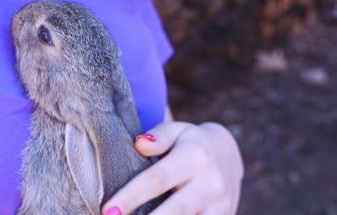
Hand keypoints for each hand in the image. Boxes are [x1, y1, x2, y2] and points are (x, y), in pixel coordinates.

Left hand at [101, 121, 243, 214]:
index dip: (131, 196)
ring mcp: (220, 205)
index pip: (158, 179)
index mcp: (194, 157)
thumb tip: (139, 144)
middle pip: (175, 210)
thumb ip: (158, 137)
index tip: (108, 211)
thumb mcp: (176, 131)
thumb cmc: (190, 143)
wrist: (228, 156)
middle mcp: (210, 183)